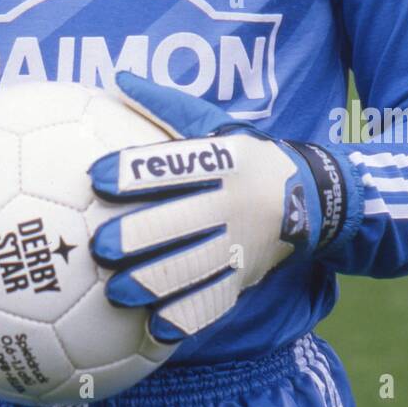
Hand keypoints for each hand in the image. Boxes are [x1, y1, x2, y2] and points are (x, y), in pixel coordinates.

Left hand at [89, 72, 346, 341]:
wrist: (312, 198)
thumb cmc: (242, 157)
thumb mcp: (214, 124)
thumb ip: (165, 105)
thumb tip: (117, 78)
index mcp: (221, 161)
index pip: (173, 164)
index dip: (134, 170)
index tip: (95, 177)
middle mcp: (231, 203)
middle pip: (182, 220)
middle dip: (141, 235)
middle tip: (100, 246)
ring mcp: (239, 244)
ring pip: (195, 267)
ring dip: (155, 282)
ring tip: (117, 292)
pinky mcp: (243, 277)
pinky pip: (214, 302)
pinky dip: (187, 318)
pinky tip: (157, 328)